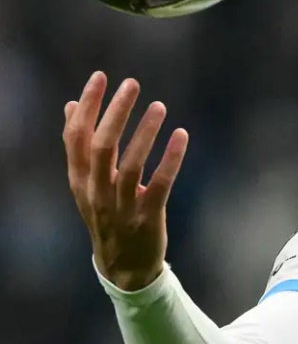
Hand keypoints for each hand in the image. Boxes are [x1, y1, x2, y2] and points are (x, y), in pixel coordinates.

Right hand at [63, 71, 188, 291]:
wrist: (123, 266)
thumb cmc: (107, 214)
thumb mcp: (87, 183)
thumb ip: (80, 146)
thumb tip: (70, 104)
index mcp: (80, 180)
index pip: (76, 137)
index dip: (87, 105)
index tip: (101, 77)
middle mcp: (97, 192)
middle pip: (101, 146)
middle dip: (115, 112)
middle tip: (131, 84)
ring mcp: (122, 206)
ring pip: (130, 164)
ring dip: (145, 132)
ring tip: (159, 106)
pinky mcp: (148, 216)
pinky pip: (160, 184)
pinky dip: (171, 159)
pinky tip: (181, 135)